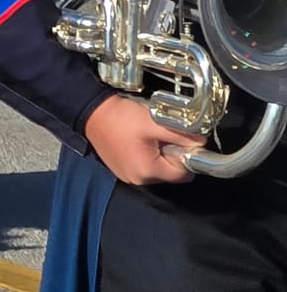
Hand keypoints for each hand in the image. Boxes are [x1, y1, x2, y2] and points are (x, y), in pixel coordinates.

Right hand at [83, 95, 198, 185]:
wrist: (90, 111)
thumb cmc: (121, 117)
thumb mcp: (155, 122)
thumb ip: (182, 134)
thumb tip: (202, 142)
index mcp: (148, 172)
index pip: (183, 173)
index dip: (186, 155)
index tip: (179, 138)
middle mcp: (138, 180)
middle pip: (170, 173)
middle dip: (172, 155)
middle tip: (161, 135)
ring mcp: (127, 176)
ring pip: (157, 170)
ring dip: (159, 155)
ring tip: (148, 136)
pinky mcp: (120, 170)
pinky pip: (143, 167)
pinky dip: (146, 156)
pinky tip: (138, 141)